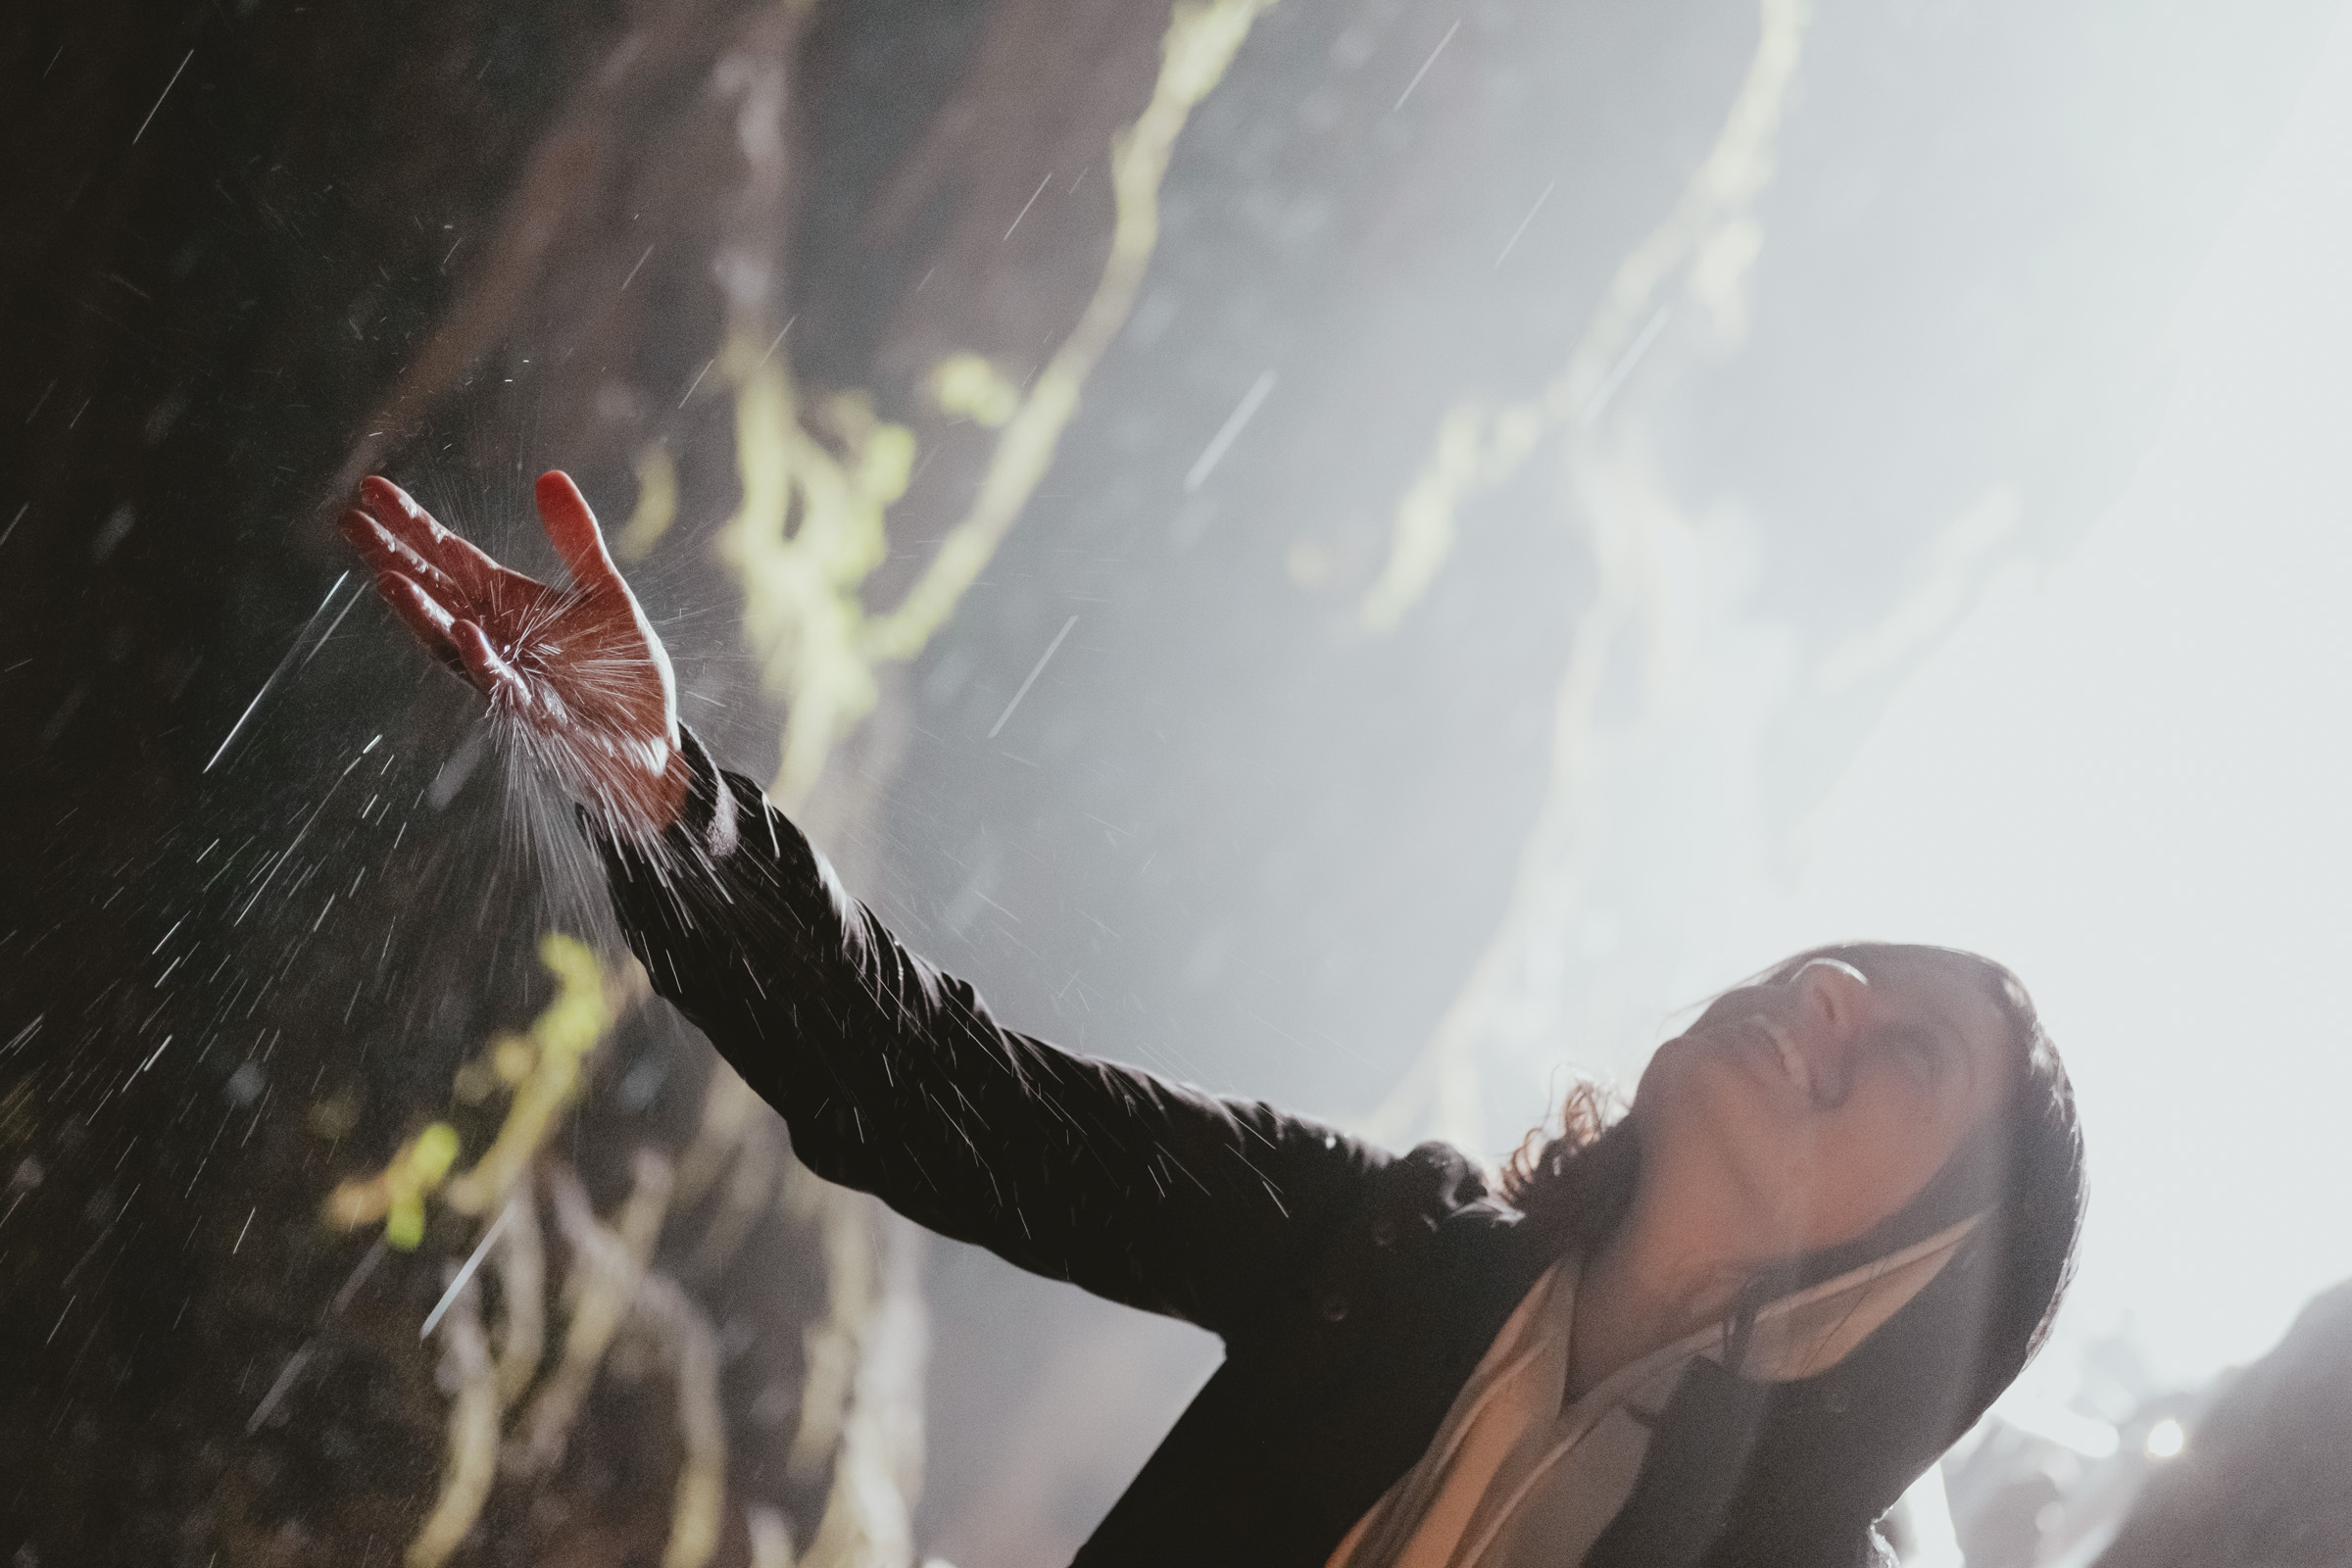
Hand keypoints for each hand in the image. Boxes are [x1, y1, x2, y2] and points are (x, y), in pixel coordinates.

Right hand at [341, 471, 690, 834]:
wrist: (651, 740)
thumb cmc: (623, 672)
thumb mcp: (605, 594)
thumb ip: (576, 540)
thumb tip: (550, 477)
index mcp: (509, 603)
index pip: (450, 557)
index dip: (413, 525)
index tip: (372, 489)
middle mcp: (495, 636)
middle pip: (433, 591)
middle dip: (392, 558)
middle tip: (350, 522)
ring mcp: (506, 674)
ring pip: (449, 640)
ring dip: (419, 610)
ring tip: (386, 576)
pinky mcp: (532, 710)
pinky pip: (497, 682)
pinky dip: (480, 656)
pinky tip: (463, 629)